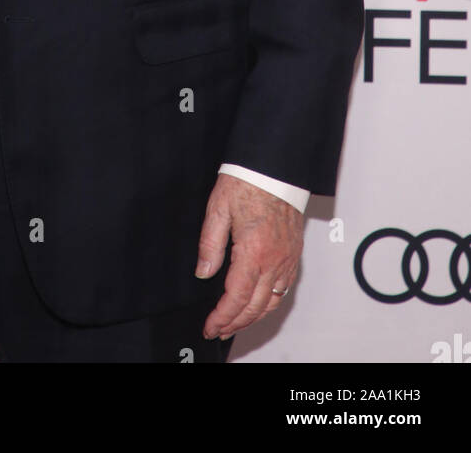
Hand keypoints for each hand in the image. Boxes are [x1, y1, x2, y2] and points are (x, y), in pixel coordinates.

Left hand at [195, 173, 303, 340]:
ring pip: (272, 302)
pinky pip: (284, 288)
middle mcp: (275, 260)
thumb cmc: (247, 181)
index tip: (210, 326)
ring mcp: (287, 259)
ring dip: (253, 317)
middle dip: (235, 323)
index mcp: (254, 251)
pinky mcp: (294, 254)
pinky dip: (270, 303)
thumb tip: (203, 272)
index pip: (236, 297)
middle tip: (219, 330)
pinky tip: (258, 304)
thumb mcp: (217, 209)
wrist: (274, 167)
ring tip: (236, 323)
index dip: (222, 317)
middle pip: (255, 306)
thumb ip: (210, 244)